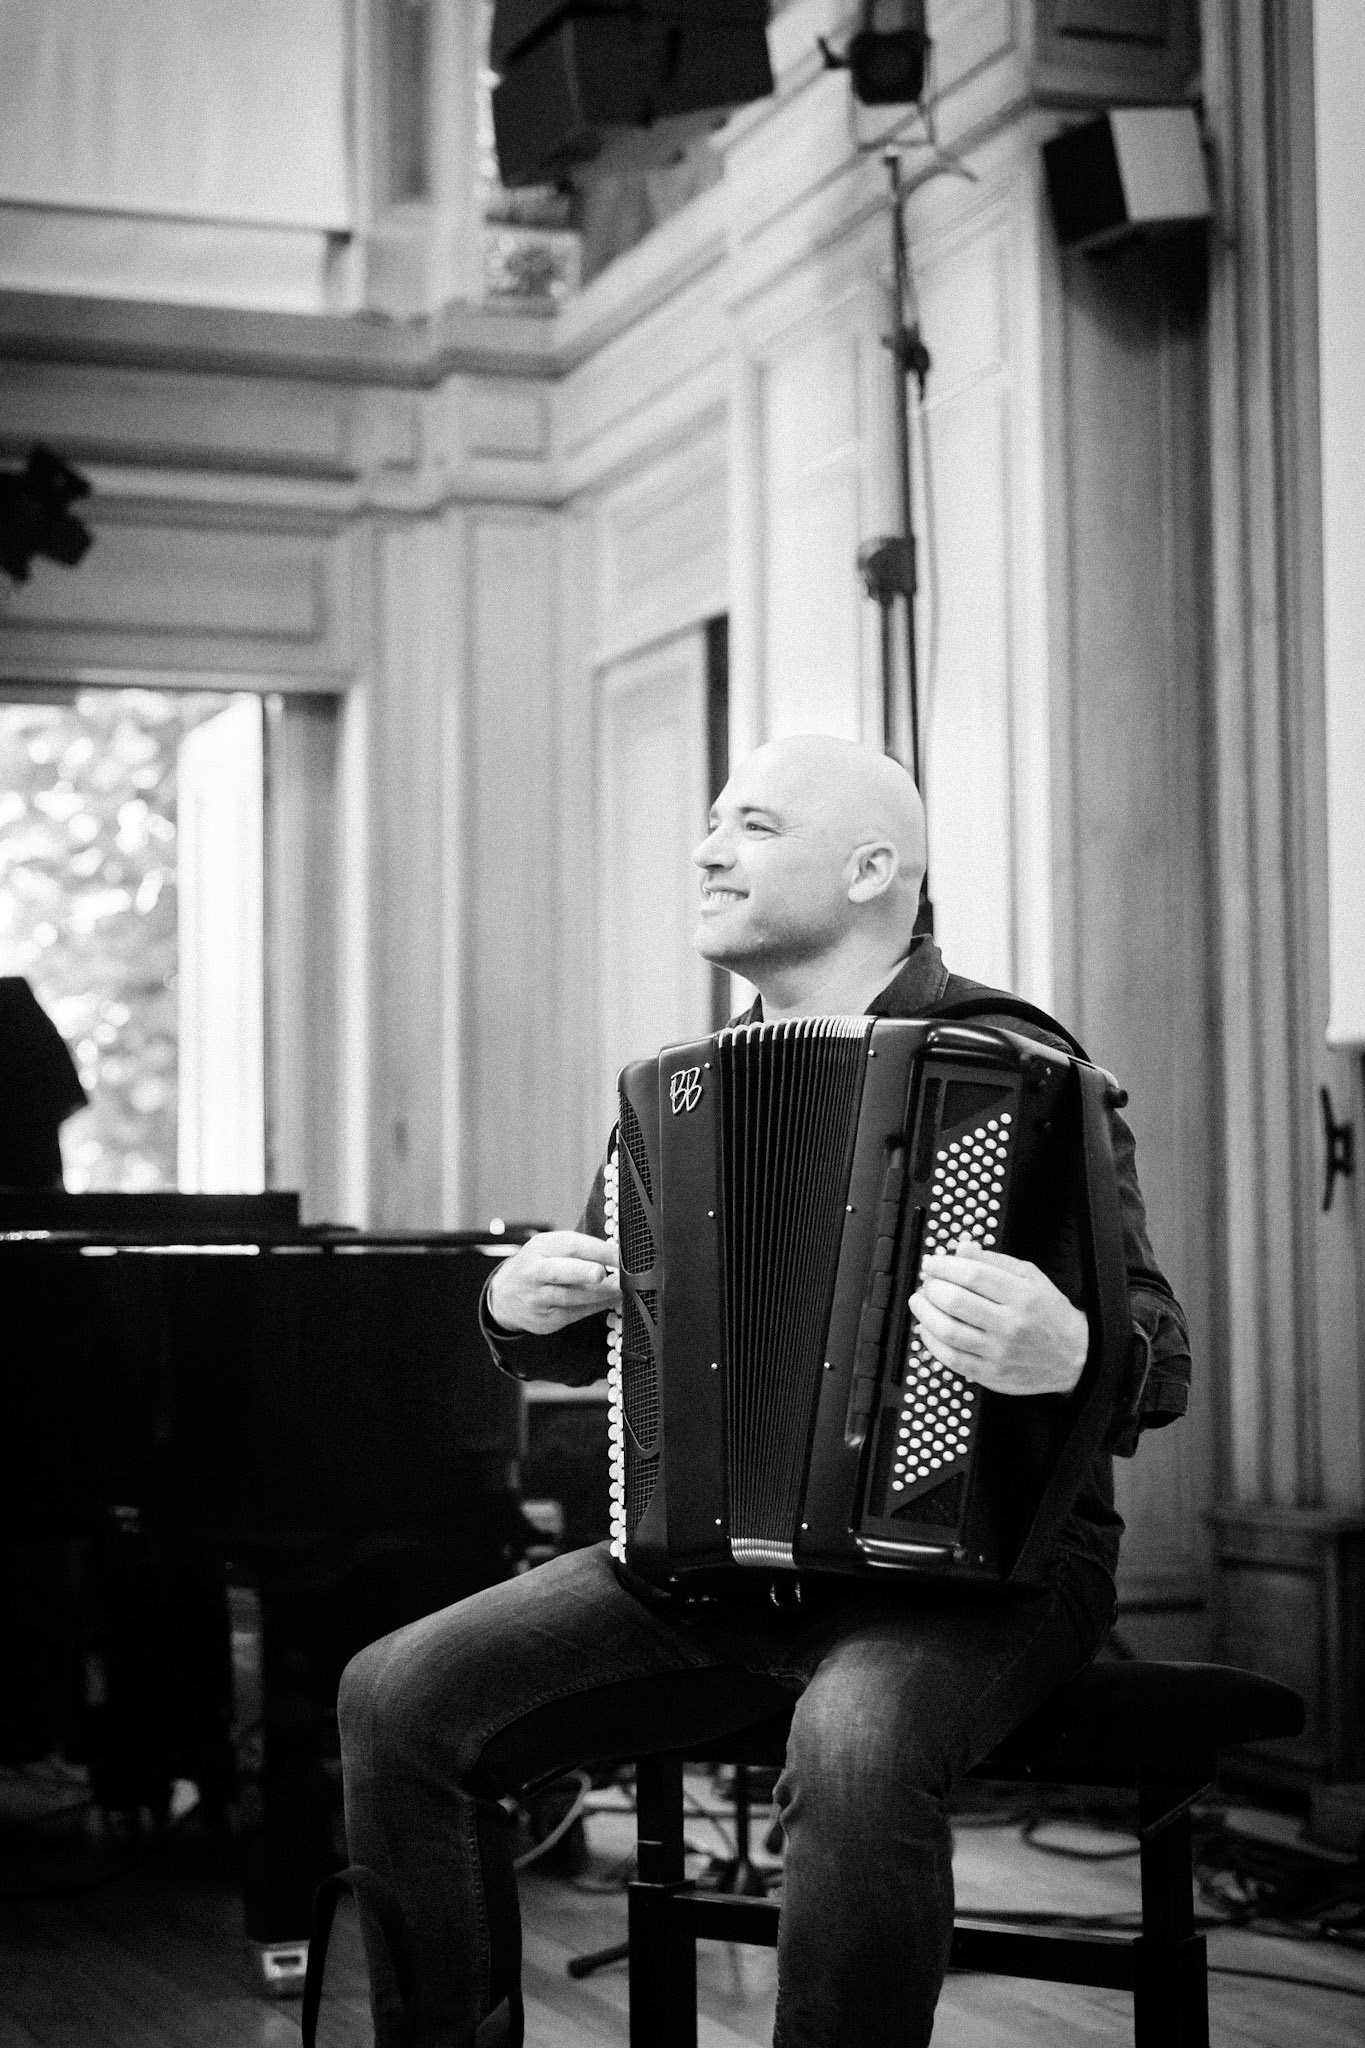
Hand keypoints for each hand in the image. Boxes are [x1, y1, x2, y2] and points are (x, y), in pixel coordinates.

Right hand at [486, 1231, 620, 1335]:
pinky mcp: (544, 1319)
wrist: (505, 1295)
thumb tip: (615, 1255)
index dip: (597, 1250)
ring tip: (619, 1289)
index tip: (619, 1255)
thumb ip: (578, 1249)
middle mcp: (535, 1272)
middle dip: (583, 1272)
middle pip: (559, 1272)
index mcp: (540, 1247)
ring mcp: (537, 1297)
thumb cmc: (539, 1266)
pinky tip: (610, 1301)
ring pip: (569, 1297)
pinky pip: (573, 1314)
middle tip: (602, 1273)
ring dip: (598, 1294)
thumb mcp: (550, 1248)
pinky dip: (594, 1307)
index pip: (570, 1245)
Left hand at [908, 1236, 1088, 1395]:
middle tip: (926, 1282)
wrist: (1075, 1357)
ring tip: (920, 1301)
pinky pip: (951, 1358)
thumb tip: (961, 1249)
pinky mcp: (991, 1375)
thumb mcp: (1031, 1277)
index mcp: (1022, 1295)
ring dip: (924, 1313)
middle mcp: (1010, 1324)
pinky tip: (926, 1329)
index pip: (972, 1274)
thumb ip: (994, 1261)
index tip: (931, 1262)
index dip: (944, 1265)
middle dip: (931, 1287)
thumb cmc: (1050, 1313)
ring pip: (948, 1331)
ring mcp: (999, 1352)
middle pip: (955, 1301)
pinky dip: (931, 1342)